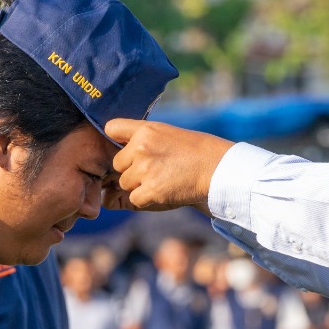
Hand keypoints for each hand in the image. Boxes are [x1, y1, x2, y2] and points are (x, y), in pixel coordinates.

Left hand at [107, 119, 235, 211]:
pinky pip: (134, 199)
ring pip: (125, 183)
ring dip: (138, 186)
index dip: (116, 140)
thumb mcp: (167, 134)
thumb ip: (142, 139)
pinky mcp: (151, 190)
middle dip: (131, 170)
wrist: (217, 169)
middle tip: (155, 170)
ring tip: (162, 180)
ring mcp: (145, 170)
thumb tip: (120, 154)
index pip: (111, 128)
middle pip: (117, 164)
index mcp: (145, 130)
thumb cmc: (196, 152)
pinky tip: (163, 191)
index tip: (125, 148)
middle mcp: (141, 148)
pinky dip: (145, 200)